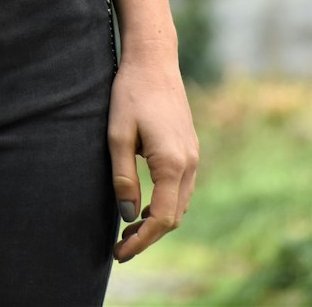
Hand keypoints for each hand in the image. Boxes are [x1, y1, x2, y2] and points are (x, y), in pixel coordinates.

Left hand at [107, 50, 199, 263]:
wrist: (154, 60)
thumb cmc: (130, 92)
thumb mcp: (118, 135)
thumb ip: (123, 177)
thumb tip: (128, 216)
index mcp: (173, 163)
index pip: (162, 219)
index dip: (141, 241)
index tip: (120, 253)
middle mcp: (190, 164)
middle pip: (174, 217)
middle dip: (148, 236)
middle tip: (120, 247)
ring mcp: (193, 156)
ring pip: (179, 204)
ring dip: (157, 222)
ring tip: (129, 231)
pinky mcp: (189, 148)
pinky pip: (181, 189)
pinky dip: (165, 204)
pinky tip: (144, 205)